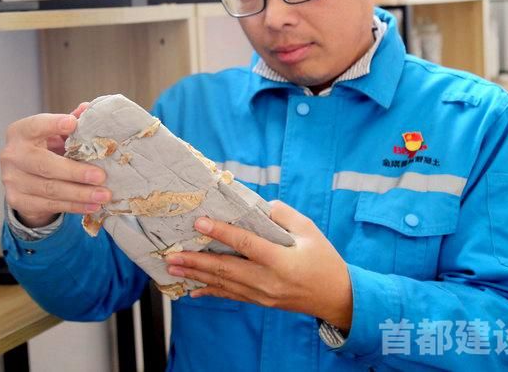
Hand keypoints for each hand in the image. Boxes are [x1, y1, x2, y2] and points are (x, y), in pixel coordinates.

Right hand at [0, 102, 109, 227]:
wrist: (25, 177)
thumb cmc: (46, 148)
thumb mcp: (56, 133)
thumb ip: (72, 122)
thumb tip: (87, 109)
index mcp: (20, 132)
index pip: (36, 126)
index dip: (53, 125)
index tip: (73, 124)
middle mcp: (12, 155)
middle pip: (45, 165)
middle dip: (75, 172)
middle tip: (100, 176)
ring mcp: (12, 179)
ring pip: (50, 189)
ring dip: (80, 194)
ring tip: (103, 195)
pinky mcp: (17, 200)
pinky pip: (50, 205)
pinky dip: (74, 206)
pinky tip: (92, 206)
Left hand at [165, 200, 353, 330]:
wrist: (336, 297)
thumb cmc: (323, 259)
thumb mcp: (309, 231)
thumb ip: (283, 215)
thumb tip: (259, 206)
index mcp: (281, 260)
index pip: (245, 244)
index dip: (221, 232)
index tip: (200, 222)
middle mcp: (268, 280)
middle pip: (225, 269)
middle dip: (196, 261)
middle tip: (171, 255)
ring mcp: (262, 295)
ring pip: (223, 284)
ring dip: (196, 275)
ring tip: (173, 268)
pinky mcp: (260, 302)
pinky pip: (230, 296)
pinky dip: (210, 292)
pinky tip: (192, 289)